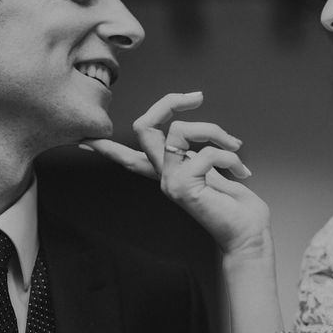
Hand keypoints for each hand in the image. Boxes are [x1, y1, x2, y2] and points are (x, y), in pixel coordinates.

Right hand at [81, 92, 270, 255]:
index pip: (130, 158)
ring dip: (214, 131)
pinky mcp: (183, 187)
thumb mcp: (215, 173)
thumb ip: (199, 156)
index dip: (106, 146)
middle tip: (197, 96)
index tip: (84, 140)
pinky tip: (240, 172)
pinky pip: (207, 152)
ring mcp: (170, 182)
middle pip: (144, 127)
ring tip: (235, 146)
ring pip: (179, 130)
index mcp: (169, 173)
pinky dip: (230, 156)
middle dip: (169, 102)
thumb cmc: (237, 208)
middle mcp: (164, 177)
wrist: (248, 235)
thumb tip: (196, 139)